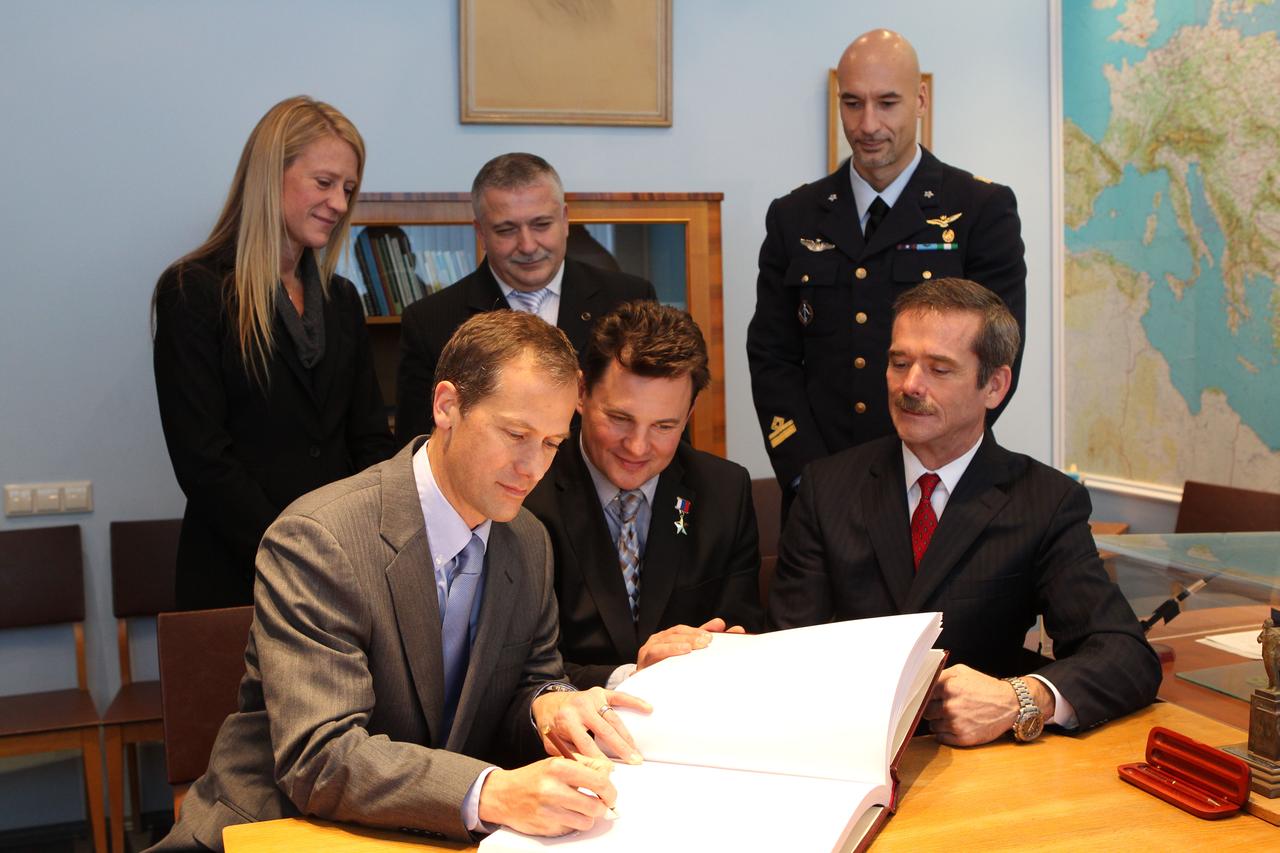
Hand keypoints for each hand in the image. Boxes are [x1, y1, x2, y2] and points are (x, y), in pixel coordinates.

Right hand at [478, 754, 615, 835]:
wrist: (503, 795)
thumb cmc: (532, 777)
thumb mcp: (556, 762)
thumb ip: (585, 765)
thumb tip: (608, 772)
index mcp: (558, 767)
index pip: (598, 781)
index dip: (610, 789)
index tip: (610, 793)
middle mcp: (553, 789)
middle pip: (596, 805)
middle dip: (602, 805)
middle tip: (599, 802)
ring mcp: (549, 811)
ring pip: (587, 821)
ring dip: (587, 816)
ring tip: (579, 807)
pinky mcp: (547, 827)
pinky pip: (572, 829)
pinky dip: (572, 823)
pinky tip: (563, 814)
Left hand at [532, 686, 650, 763]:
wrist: (546, 702)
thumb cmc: (551, 726)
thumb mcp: (553, 744)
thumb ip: (569, 755)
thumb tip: (592, 770)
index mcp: (567, 720)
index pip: (587, 743)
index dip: (600, 759)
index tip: (611, 771)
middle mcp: (580, 707)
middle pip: (605, 731)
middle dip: (621, 748)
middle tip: (635, 761)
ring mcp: (591, 698)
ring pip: (614, 719)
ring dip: (628, 736)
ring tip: (637, 752)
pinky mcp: (599, 693)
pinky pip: (620, 697)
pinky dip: (634, 702)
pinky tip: (647, 708)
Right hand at [636, 617, 742, 670]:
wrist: (644, 692)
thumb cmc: (667, 674)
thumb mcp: (687, 661)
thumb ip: (704, 646)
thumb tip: (724, 627)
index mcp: (673, 638)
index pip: (690, 630)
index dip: (705, 628)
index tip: (721, 627)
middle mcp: (661, 639)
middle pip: (679, 631)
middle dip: (695, 634)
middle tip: (710, 640)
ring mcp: (652, 647)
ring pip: (668, 638)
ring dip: (684, 640)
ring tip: (698, 644)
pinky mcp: (644, 658)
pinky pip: (656, 651)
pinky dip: (670, 649)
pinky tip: (683, 650)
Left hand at [922, 665, 1053, 745]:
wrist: (1010, 704)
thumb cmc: (986, 687)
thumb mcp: (963, 671)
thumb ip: (941, 674)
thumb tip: (922, 680)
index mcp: (949, 686)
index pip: (922, 693)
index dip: (924, 695)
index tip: (925, 697)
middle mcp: (950, 705)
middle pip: (925, 711)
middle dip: (932, 709)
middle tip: (944, 706)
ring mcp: (956, 723)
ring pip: (932, 725)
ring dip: (938, 722)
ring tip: (953, 715)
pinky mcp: (962, 738)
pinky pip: (940, 737)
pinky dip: (944, 733)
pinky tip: (955, 725)